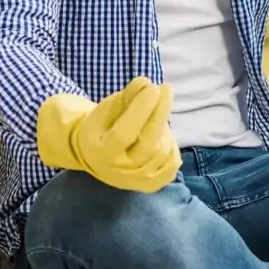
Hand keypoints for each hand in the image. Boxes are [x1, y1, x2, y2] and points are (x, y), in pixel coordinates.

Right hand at [37, 76, 181, 192]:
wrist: (96, 156)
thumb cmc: (102, 126)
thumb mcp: (106, 108)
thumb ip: (125, 96)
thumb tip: (146, 83)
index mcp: (100, 152)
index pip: (125, 132)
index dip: (141, 108)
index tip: (153, 87)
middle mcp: (118, 171)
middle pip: (149, 144)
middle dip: (160, 113)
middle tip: (166, 89)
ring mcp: (136, 181)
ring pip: (162, 151)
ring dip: (164, 127)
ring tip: (157, 114)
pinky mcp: (151, 185)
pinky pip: (172, 164)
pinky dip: (172, 145)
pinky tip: (163, 133)